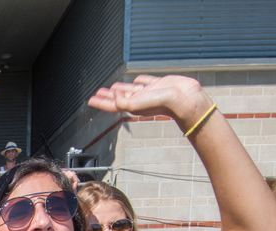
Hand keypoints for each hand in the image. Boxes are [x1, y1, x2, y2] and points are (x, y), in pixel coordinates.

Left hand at [88, 74, 209, 127]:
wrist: (185, 100)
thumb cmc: (163, 104)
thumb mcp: (139, 104)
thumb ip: (124, 102)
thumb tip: (113, 98)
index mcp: (133, 105)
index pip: (112, 104)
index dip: (101, 102)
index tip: (90, 100)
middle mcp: (139, 100)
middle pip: (119, 97)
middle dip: (108, 95)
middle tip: (99, 92)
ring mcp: (149, 92)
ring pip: (131, 89)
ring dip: (121, 88)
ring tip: (113, 87)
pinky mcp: (159, 84)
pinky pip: (145, 81)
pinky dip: (139, 80)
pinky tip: (135, 80)